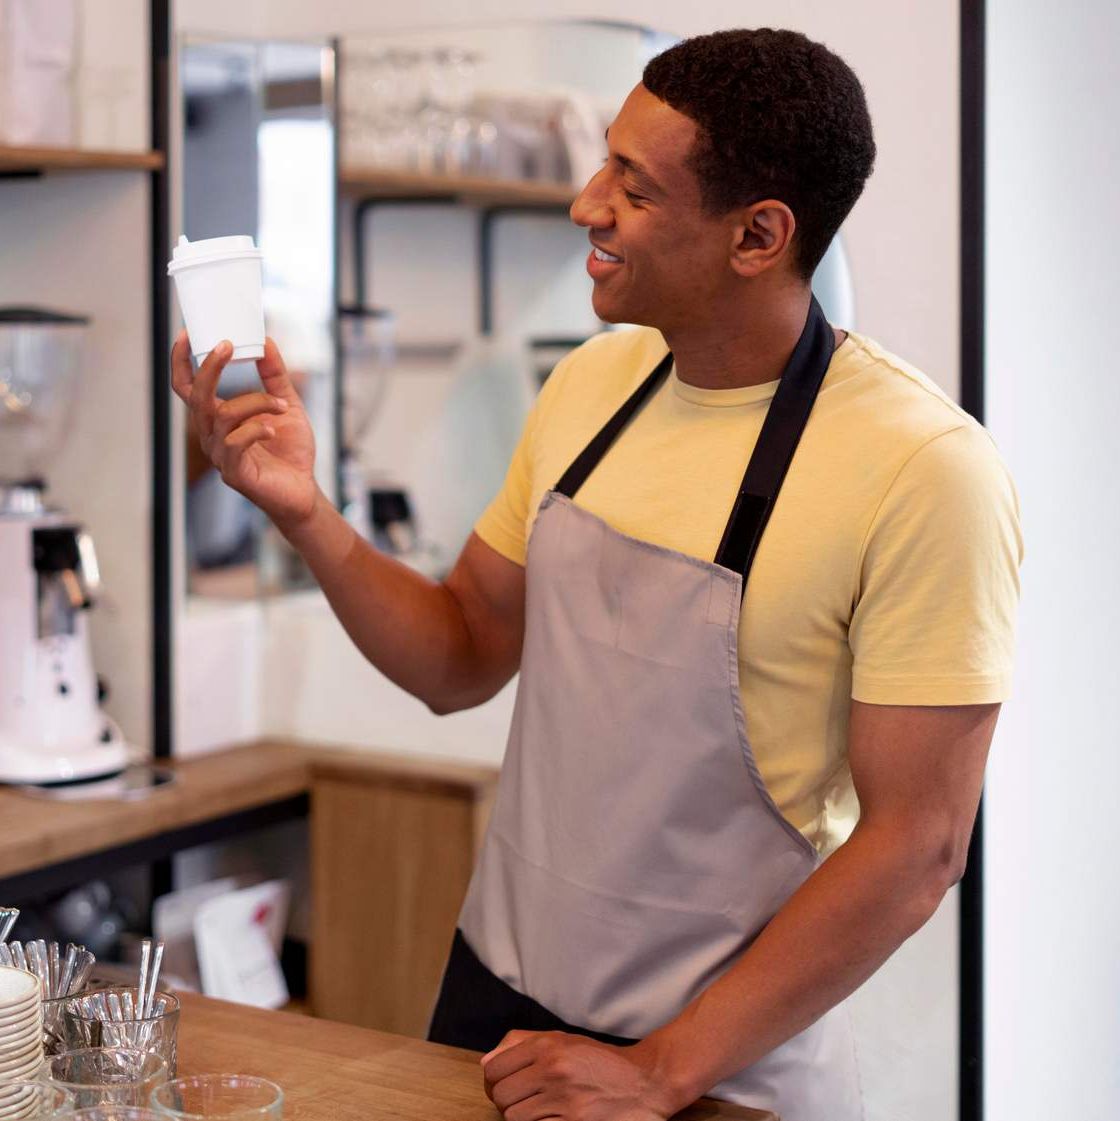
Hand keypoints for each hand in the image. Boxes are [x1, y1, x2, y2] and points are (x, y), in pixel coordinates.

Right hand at [171, 331, 318, 530]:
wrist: (303, 489)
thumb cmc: (290, 449)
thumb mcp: (286, 404)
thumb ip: (274, 375)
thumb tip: (266, 341)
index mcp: (217, 417)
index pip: (187, 387)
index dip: (181, 361)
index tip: (187, 333)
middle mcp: (211, 434)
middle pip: (197, 396)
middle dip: (210, 367)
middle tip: (228, 345)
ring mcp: (219, 454)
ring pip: (224, 414)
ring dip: (257, 402)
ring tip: (281, 406)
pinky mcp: (233, 473)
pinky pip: (235, 442)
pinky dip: (256, 429)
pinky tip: (273, 429)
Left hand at [481, 1030, 681, 1120]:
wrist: (645, 1081)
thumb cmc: (601, 1061)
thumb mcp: (563, 1040)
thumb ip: (522, 1044)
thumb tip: (486, 1062)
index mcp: (548, 1046)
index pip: (494, 1068)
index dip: (495, 1081)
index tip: (507, 1085)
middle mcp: (553, 1069)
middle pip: (500, 1095)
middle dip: (507, 1101)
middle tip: (525, 1101)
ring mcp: (564, 1098)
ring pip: (514, 1117)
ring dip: (522, 1117)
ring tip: (540, 1111)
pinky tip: (553, 1119)